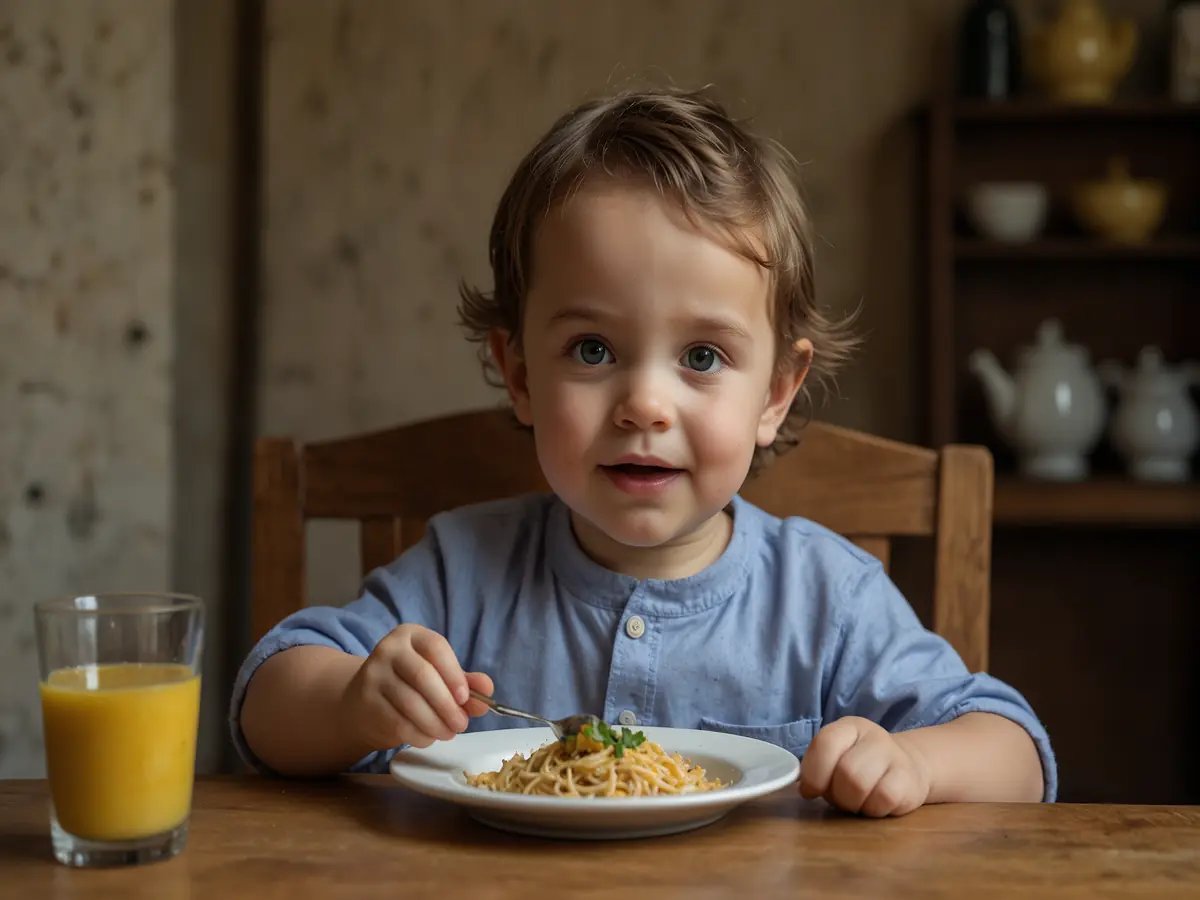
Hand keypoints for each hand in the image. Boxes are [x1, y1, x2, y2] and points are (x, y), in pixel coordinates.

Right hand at [339, 623, 493, 750]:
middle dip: (447, 704)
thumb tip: (487, 690)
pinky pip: (398, 722)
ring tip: (448, 733)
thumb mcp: (438, 675)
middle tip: (461, 724)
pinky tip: (428, 738)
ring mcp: (374, 674)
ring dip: (435, 723)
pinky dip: (419, 735)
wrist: (362, 700)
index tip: (465, 698)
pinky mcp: (366, 702)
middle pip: (423, 675)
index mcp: (411, 635)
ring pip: (411, 702)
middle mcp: (389, 649)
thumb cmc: (408, 684)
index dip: (454, 674)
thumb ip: (464, 681)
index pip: (436, 647)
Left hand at [799, 717, 930, 816]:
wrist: (909, 767)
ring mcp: (895, 756)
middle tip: (841, 798)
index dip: (812, 773)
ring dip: (853, 803)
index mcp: (849, 727)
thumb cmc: (862, 765)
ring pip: (860, 785)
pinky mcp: (911, 780)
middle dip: (836, 794)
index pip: (825, 743)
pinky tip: (875, 804)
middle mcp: (874, 736)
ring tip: (857, 801)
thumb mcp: (837, 757)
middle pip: (844, 771)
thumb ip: (818, 767)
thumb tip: (805, 789)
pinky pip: (883, 799)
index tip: (810, 791)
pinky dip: (873, 809)